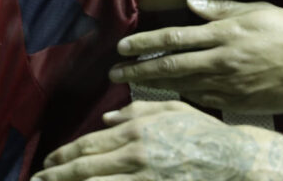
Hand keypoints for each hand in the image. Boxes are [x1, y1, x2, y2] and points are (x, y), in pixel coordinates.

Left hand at [36, 101, 282, 180]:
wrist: (234, 161)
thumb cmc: (202, 133)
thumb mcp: (170, 110)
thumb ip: (135, 112)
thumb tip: (106, 121)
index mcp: (138, 131)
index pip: (90, 144)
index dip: (65, 154)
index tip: (48, 161)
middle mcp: (136, 156)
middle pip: (86, 169)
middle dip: (57, 176)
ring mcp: (144, 179)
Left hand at [109, 0, 282, 113]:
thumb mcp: (257, 11)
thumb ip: (221, 10)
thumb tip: (189, 4)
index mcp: (225, 34)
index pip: (174, 38)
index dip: (144, 43)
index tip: (122, 47)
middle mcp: (223, 60)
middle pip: (170, 66)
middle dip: (137, 70)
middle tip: (114, 73)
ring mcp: (230, 85)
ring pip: (182, 87)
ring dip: (153, 87)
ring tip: (130, 88)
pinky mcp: (239, 104)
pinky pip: (202, 102)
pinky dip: (181, 100)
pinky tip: (166, 99)